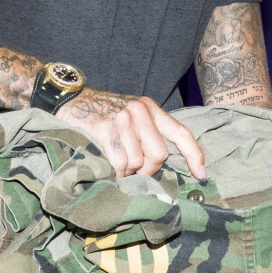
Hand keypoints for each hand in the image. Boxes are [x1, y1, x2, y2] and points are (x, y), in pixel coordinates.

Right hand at [55, 88, 204, 179]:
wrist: (69, 98)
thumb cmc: (102, 112)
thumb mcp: (131, 114)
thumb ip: (148, 132)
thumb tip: (162, 163)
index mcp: (150, 108)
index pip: (181, 132)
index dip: (194, 154)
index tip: (202, 174)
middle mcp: (139, 111)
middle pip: (159, 154)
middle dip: (148, 171)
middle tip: (134, 172)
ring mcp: (122, 119)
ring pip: (136, 162)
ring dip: (126, 172)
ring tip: (114, 163)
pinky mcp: (104, 129)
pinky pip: (118, 163)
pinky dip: (113, 173)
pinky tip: (104, 166)